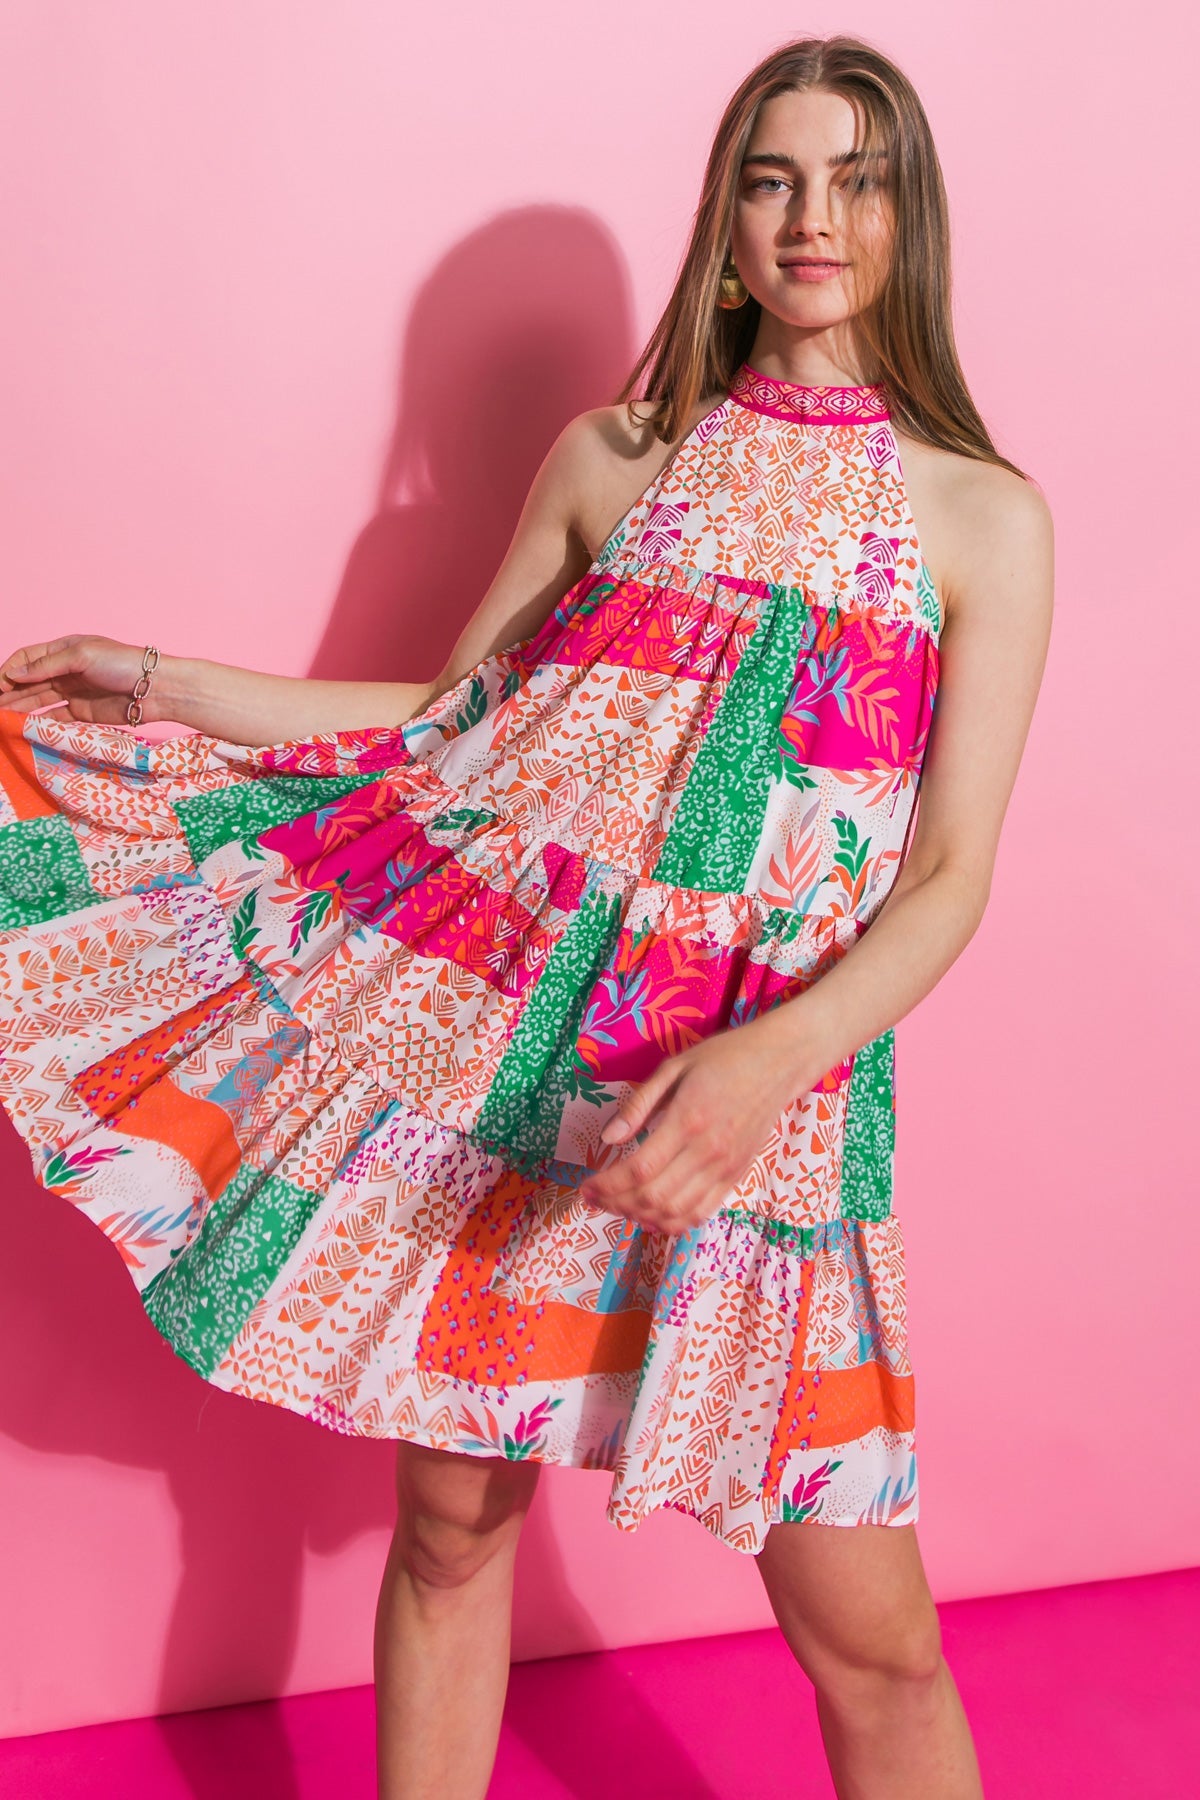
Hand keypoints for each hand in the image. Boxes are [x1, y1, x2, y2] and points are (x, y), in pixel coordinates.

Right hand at [0, 635, 151, 723]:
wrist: (155, 689)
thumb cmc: (122, 664)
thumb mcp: (81, 656)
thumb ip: (46, 666)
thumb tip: (13, 674)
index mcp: (64, 650)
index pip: (27, 658)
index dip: (10, 670)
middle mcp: (65, 670)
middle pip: (29, 681)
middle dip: (9, 692)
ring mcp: (73, 692)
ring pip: (38, 700)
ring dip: (19, 708)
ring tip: (2, 718)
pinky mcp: (82, 713)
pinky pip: (54, 718)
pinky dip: (39, 723)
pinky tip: (24, 728)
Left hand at [577, 1013, 816, 1235]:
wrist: (778, 1064)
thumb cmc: (723, 1058)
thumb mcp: (675, 1067)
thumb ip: (639, 1104)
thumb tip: (607, 1137)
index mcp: (688, 1120)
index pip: (639, 1169)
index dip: (607, 1185)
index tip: (586, 1186)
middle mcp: (707, 1151)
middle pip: (654, 1196)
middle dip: (616, 1204)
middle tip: (594, 1198)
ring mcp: (725, 1168)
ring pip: (676, 1212)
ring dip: (640, 1217)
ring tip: (618, 1207)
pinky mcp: (736, 1176)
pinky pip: (701, 1212)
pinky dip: (672, 1222)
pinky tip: (651, 1215)